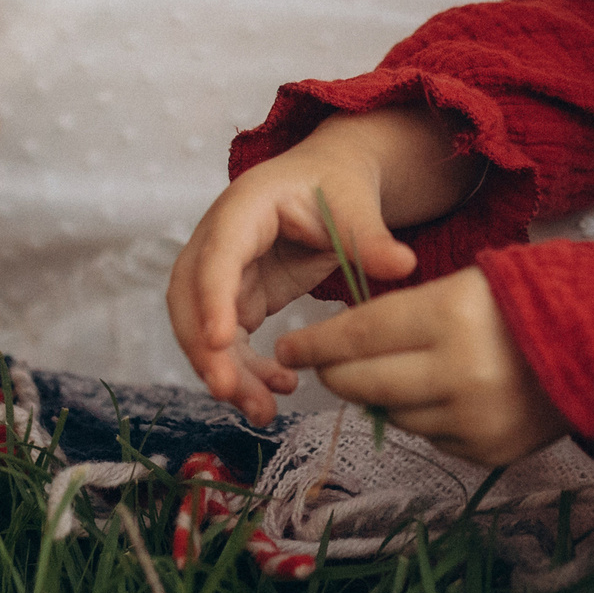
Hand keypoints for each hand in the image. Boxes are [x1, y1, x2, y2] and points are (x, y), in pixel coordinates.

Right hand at [166, 125, 425, 423]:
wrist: (330, 181)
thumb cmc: (335, 183)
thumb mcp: (355, 203)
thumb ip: (371, 236)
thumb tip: (403, 265)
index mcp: (244, 207)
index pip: (218, 256)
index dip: (213, 298)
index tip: (221, 341)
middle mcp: (219, 239)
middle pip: (191, 298)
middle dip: (204, 348)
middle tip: (229, 392)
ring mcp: (224, 272)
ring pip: (203, 327)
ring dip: (225, 370)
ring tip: (262, 411)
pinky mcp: (239, 297)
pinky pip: (229, 342)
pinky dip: (246, 370)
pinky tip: (279, 388)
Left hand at [275, 266, 569, 466]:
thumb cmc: (536, 300)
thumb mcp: (469, 283)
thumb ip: (410, 314)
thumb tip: (350, 346)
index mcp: (452, 317)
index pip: (360, 334)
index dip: (319, 342)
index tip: (293, 344)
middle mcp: (458, 374)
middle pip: (366, 382)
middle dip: (336, 373)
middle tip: (323, 364)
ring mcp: (474, 420)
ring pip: (394, 414)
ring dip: (383, 395)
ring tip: (395, 372)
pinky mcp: (489, 451)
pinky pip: (432, 436)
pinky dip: (426, 416)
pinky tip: (444, 393)